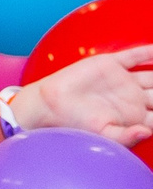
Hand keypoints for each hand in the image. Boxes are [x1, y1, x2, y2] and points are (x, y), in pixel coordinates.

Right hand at [11, 46, 152, 147]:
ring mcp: (124, 81)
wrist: (46, 106)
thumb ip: (127, 136)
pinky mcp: (112, 64)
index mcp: (134, 117)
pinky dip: (151, 51)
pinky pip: (137, 55)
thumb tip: (148, 131)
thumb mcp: (101, 135)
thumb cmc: (71, 126)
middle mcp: (133, 99)